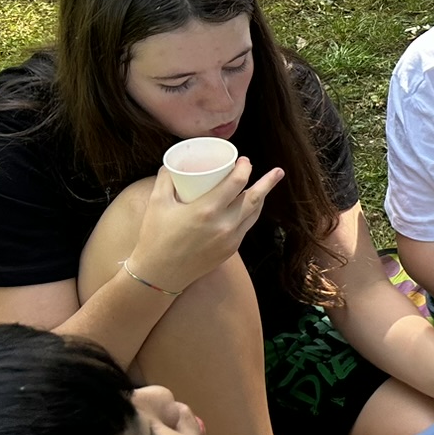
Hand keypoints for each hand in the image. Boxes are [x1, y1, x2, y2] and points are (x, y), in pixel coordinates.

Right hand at [130, 157, 286, 291]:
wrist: (160, 273)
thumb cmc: (156, 236)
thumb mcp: (156, 203)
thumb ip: (165, 179)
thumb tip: (172, 163)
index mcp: (207, 210)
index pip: (236, 183)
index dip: (245, 169)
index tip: (245, 161)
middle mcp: (224, 224)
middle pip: (255, 198)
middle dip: (268, 182)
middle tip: (278, 171)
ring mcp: (231, 239)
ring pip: (254, 213)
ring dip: (263, 197)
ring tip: (269, 184)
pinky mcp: (231, 249)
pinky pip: (247, 226)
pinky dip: (252, 212)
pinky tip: (252, 206)